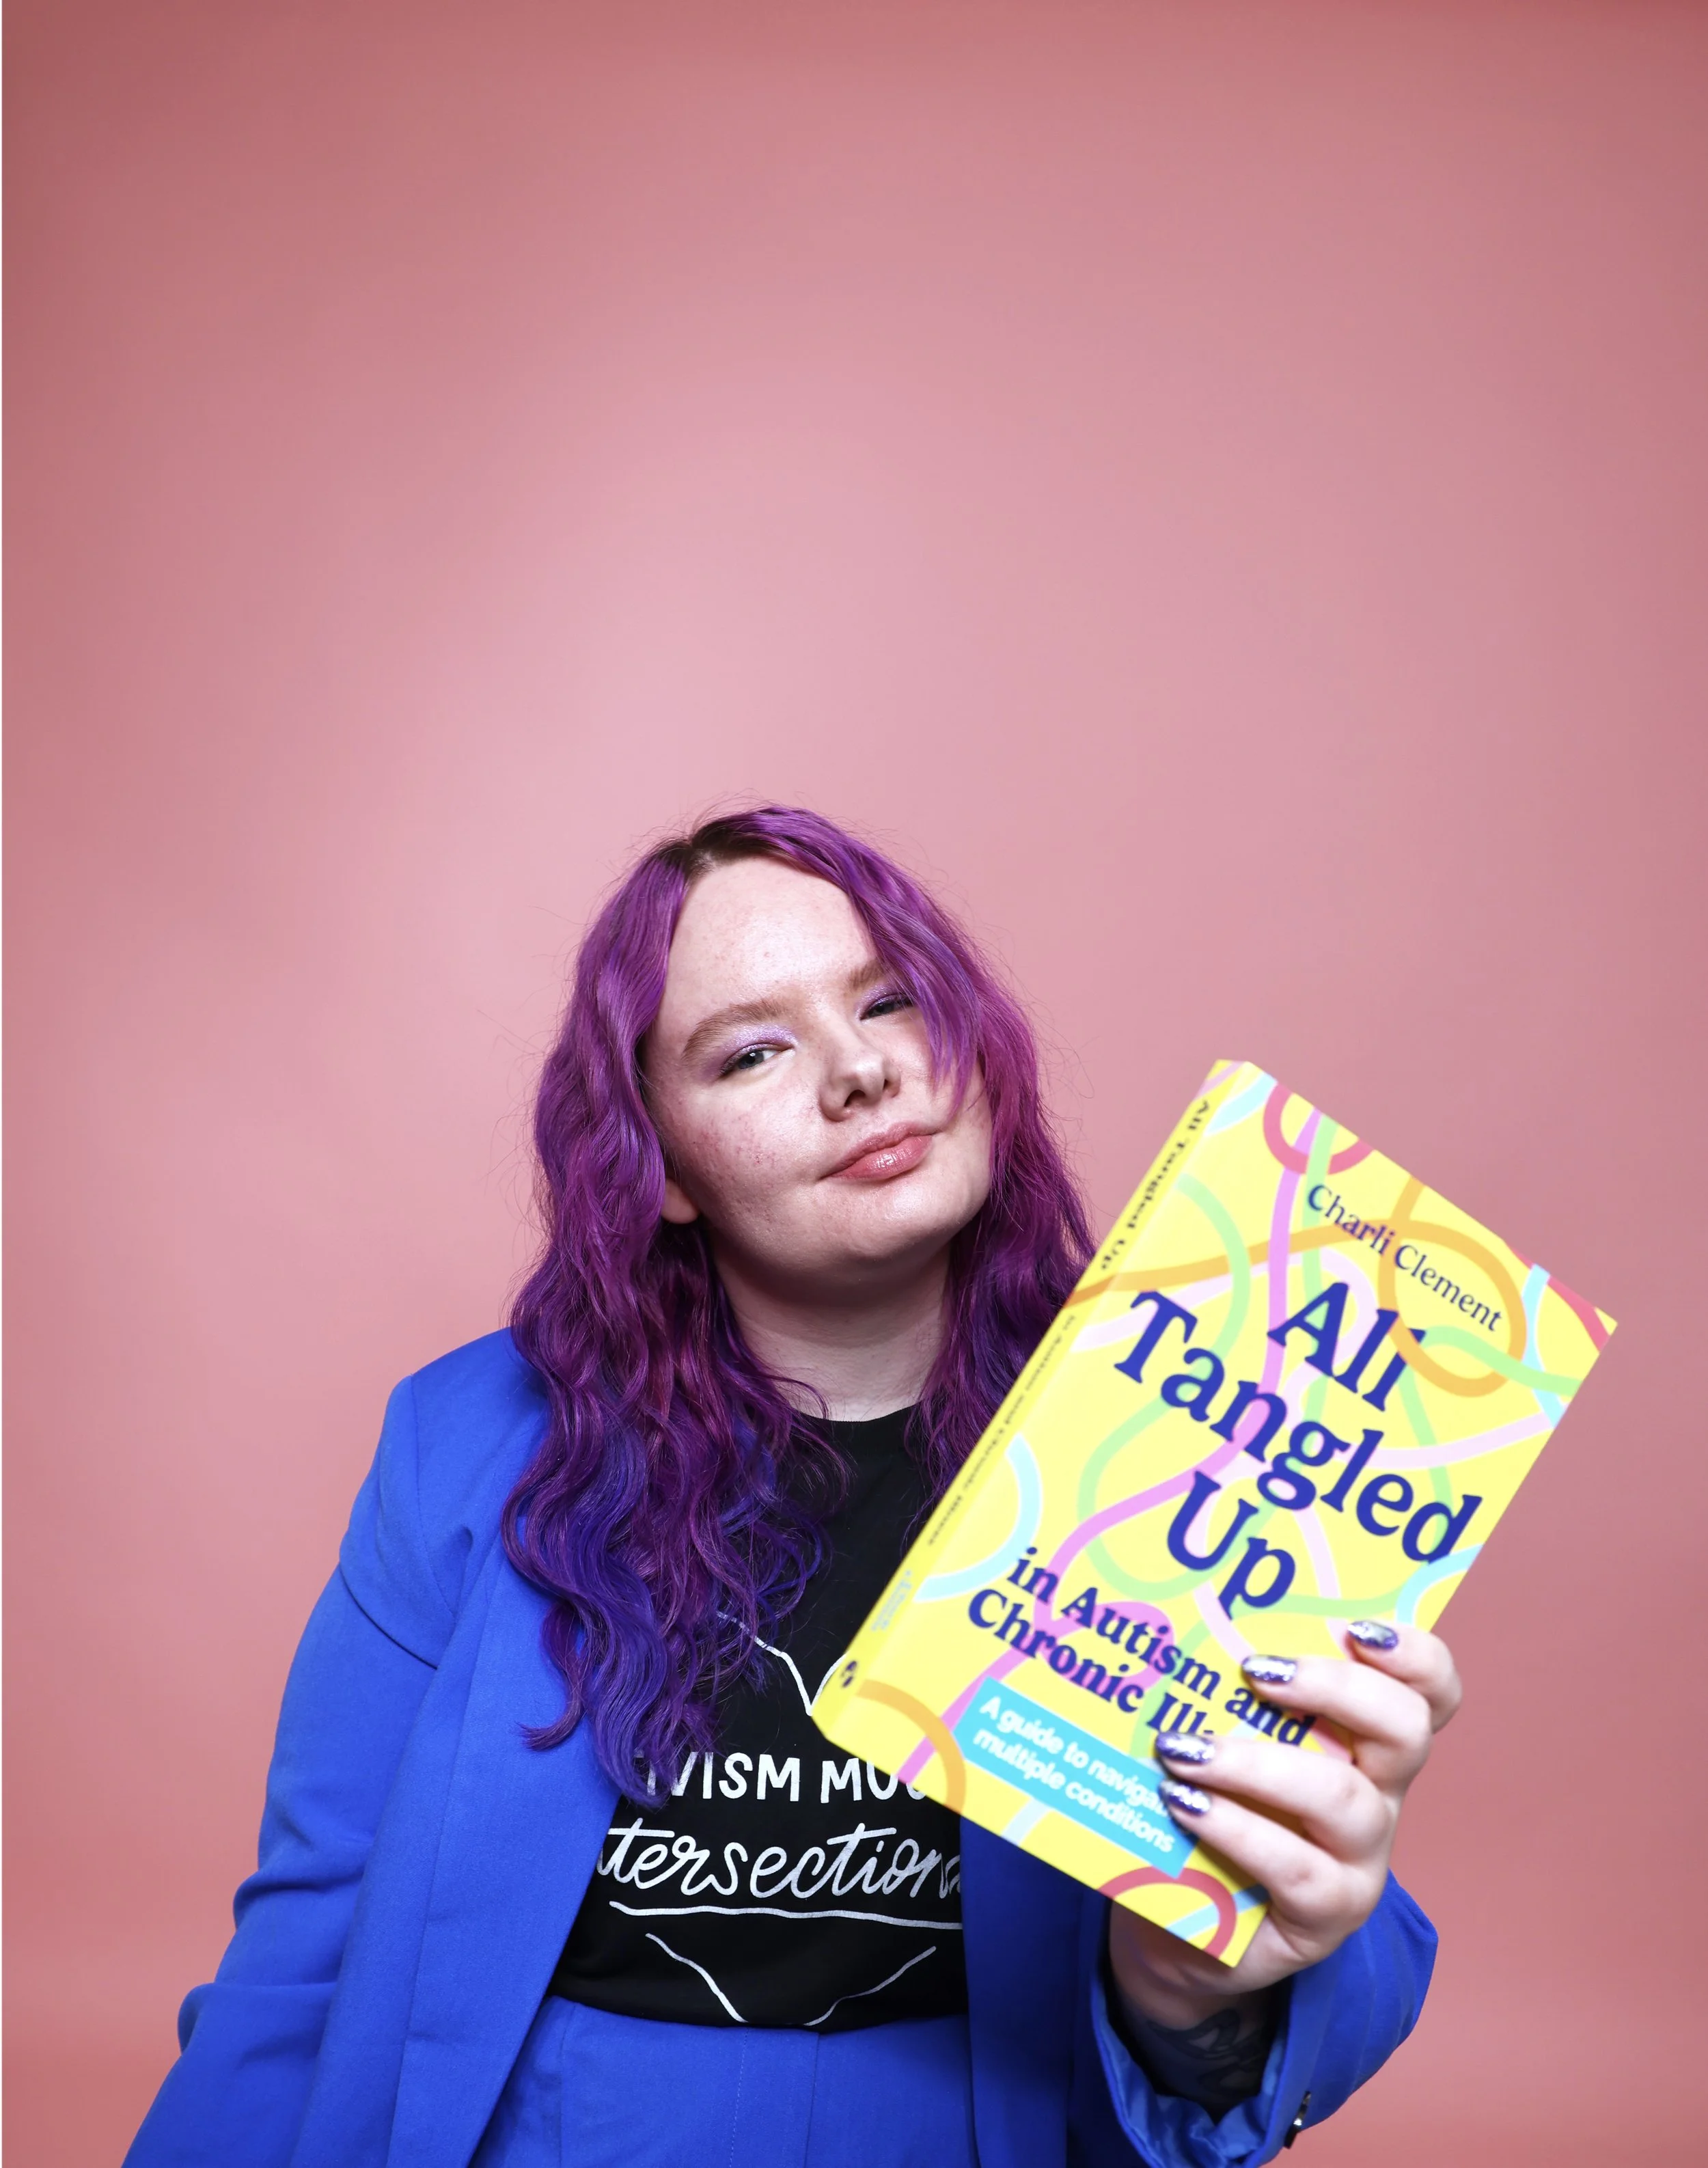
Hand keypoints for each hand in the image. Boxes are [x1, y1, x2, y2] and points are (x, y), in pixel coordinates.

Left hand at [1107, 1622, 1461, 2035]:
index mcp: (1365, 1743)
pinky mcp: (1323, 1917)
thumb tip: (1174, 1619)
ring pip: (1342, 1798)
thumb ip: (1223, 1690)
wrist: (1181, 1927)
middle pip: (1403, 1730)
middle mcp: (1377, 1797)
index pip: (1427, 1692)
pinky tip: (1183, 1804)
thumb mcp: (1225, 1743)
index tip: (1357, 1626)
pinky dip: (1235, 1827)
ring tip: (1181, 1749)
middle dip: (1336, 1687)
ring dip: (1257, 1763)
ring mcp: (1358, 1862)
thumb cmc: (1207, 1812)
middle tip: (1256, 1668)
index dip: (1414, 1655)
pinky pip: (1296, 1868)